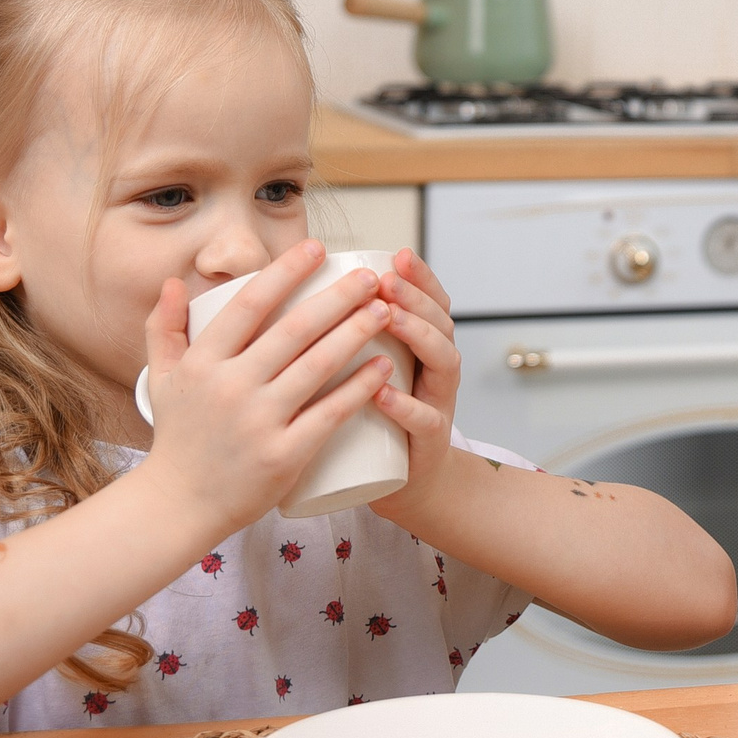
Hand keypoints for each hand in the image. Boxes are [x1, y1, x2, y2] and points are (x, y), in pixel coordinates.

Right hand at [138, 240, 395, 533]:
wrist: (177, 507)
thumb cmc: (177, 439)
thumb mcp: (160, 381)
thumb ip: (163, 328)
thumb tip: (173, 281)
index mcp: (201, 364)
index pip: (249, 305)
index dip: (285, 272)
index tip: (318, 248)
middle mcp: (228, 388)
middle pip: (293, 330)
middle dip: (338, 297)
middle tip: (371, 276)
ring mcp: (257, 423)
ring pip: (317, 366)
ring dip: (356, 332)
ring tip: (385, 309)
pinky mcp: (282, 456)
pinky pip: (330, 414)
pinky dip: (360, 387)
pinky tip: (385, 365)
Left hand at [366, 249, 463, 523]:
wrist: (404, 484)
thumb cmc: (371, 421)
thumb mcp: (365, 370)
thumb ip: (345, 335)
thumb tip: (295, 292)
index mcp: (422, 346)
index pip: (430, 301)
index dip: (418, 276)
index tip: (395, 253)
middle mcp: (437, 368)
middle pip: (440, 322)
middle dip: (416, 296)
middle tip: (386, 280)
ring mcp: (438, 403)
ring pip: (443, 362)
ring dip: (418, 335)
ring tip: (389, 318)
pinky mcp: (428, 443)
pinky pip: (424, 421)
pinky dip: (406, 405)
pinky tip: (383, 392)